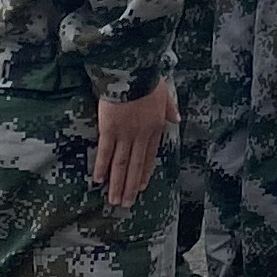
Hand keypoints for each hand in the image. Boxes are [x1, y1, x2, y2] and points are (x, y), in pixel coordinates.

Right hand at [91, 76, 177, 207]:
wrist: (132, 73)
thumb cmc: (148, 80)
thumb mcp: (166, 94)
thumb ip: (171, 109)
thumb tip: (177, 118)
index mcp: (155, 128)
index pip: (150, 157)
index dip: (144, 173)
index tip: (141, 187)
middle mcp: (141, 136)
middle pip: (135, 166)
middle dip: (130, 186)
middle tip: (126, 204)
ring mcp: (125, 135)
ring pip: (121, 165)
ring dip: (117, 184)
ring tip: (114, 200)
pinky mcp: (108, 130)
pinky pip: (105, 153)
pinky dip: (102, 167)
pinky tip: (99, 180)